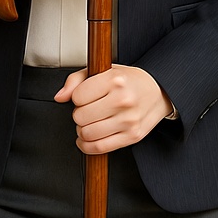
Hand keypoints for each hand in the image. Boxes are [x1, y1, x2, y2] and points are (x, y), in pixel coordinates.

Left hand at [54, 65, 173, 153]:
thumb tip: (60, 96)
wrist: (158, 90)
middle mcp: (123, 100)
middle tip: (88, 110)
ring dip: (82, 130)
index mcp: (115, 80)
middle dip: (79, 114)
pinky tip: (87, 139)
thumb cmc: (129, 80)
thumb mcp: (104, 70)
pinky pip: (100, 148)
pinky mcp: (132, 136)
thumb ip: (76, 80)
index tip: (84, 96)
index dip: (77, 97)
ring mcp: (128, 120)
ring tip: (89, 122)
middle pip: (81, 116)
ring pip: (88, 133)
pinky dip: (87, 146)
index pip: (78, 96)